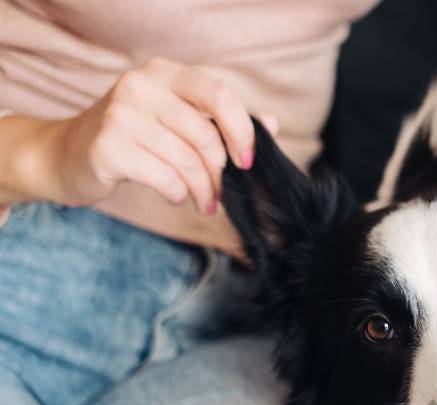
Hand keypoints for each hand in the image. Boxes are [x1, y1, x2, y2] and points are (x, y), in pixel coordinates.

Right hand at [42, 58, 268, 213]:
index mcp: (165, 73)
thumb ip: (222, 121)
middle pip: (206, 136)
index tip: (247, 162)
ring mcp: (121, 114)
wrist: (67, 155)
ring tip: (203, 202)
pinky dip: (178, 193)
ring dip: (203, 190)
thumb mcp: (177, 121)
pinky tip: (174, 195)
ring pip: (188, 161)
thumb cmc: (134, 140)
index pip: (220, 95)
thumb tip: (271, 125)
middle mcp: (141, 85)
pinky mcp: (108, 146)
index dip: (243, 132)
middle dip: (221, 174)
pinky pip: (165, 178)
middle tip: (219, 194)